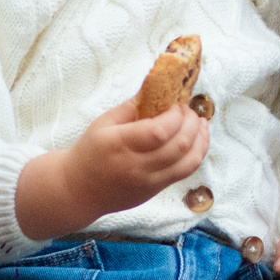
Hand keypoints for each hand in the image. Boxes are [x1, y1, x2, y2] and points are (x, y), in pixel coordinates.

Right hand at [15, 100, 208, 239]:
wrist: (78, 191)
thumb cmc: (90, 152)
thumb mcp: (103, 123)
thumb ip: (132, 107)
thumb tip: (157, 87)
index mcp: (119, 145)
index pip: (158, 132)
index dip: (175, 116)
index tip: (177, 105)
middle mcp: (136, 166)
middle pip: (178, 146)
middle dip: (191, 124)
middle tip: (189, 111)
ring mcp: (148, 182)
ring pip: (188, 163)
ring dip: (200, 140)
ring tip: (200, 124)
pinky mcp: (155, 191)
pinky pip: (184, 173)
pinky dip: (196, 154)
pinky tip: (197, 141)